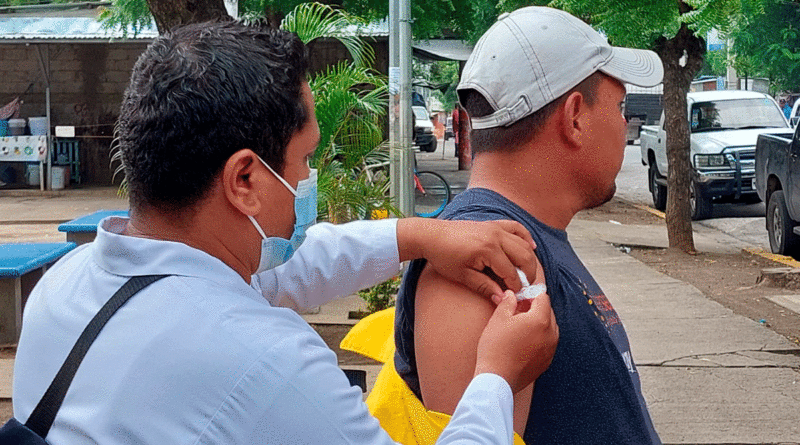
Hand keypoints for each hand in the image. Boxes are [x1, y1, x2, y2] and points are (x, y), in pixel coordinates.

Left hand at [397, 218, 539, 297]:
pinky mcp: (493, 224)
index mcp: (488, 250)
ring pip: (523, 243)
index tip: (516, 297)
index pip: (511, 272)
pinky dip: (525, 236)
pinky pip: (516, 228)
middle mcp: (495, 236)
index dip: (515, 287)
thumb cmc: (443, 256)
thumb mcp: (462, 276)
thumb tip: (502, 299)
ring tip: (526, 274)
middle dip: (528, 274)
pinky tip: (531, 247)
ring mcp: (495, 228)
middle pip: (524, 256)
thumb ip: (484, 287)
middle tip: (525, 287)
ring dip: (529, 259)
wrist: (431, 235)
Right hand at [474, 290, 557, 392]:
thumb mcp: (498, 319)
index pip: (543, 298)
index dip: (531, 294)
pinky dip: (539, 338)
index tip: (520, 297)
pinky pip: (547, 343)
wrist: (497, 379)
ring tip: (520, 326)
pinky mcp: (547, 361)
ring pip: (550, 328)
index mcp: (540, 320)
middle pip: (548, 312)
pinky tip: (523, 341)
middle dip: (535, 308)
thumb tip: (511, 294)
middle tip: (517, 310)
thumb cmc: (496, 347)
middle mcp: (551, 334)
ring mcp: (551, 349)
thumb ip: (508, 302)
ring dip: (538, 323)